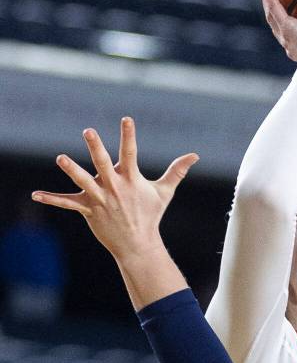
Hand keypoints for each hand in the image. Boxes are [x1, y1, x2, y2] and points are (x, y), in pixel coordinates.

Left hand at [32, 118, 198, 260]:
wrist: (138, 244)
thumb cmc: (150, 215)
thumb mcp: (164, 192)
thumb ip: (177, 171)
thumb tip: (195, 155)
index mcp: (131, 179)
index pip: (131, 152)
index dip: (129, 135)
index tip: (126, 119)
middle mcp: (115, 187)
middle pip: (104, 163)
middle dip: (96, 147)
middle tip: (88, 131)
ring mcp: (100, 198)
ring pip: (84, 181)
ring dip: (72, 170)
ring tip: (61, 158)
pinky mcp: (88, 209)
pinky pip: (67, 203)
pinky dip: (52, 199)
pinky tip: (35, 195)